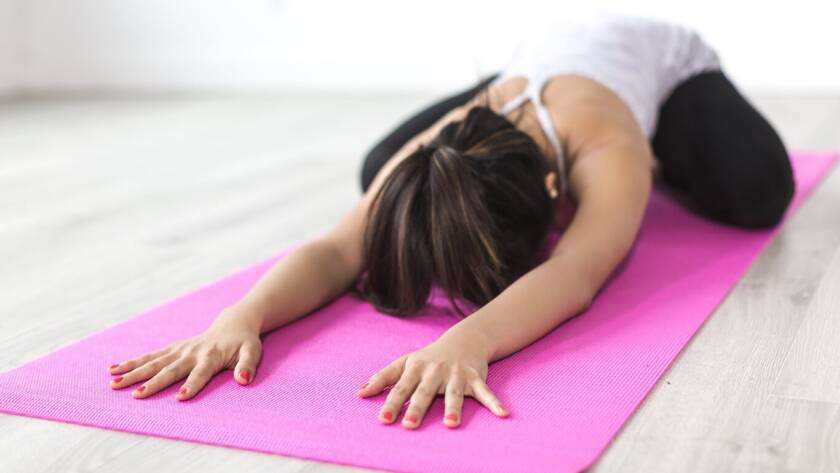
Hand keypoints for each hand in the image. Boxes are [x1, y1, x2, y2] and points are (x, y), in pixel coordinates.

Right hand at [106, 306, 262, 399]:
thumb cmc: (244, 342)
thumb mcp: (252, 352)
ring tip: (114, 383)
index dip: (192, 385)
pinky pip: (150, 356)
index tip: (180, 398)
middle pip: (170, 369)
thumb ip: (248, 366)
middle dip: (153, 382)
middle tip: (136, 395)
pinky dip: (132, 362)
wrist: (233, 324)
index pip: (201, 374)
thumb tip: (243, 380)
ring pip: (153, 362)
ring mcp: (180, 350)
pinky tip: (113, 369)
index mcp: (211, 357)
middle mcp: (192, 353)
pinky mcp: (172, 348)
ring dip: (134, 372)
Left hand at [357, 331, 508, 428]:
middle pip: (425, 392)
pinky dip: (495, 403)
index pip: (401, 388)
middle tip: (409, 425)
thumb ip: (383, 378)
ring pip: (454, 394)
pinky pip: (486, 392)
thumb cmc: (428, 357)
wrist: (464, 339)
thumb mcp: (404, 363)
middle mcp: (435, 371)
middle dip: (417, 408)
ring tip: (452, 425)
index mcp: (416, 369)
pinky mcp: (475, 377)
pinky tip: (503, 414)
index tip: (383, 419)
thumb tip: (359, 393)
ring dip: (454, 409)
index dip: (391, 403)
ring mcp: (456, 375)